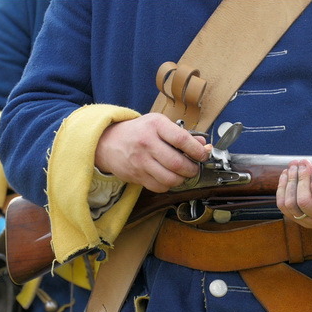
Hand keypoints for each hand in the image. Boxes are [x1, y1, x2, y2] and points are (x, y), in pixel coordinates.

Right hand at [94, 113, 210, 192]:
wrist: (108, 142)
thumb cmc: (138, 132)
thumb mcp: (159, 124)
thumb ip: (182, 134)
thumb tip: (203, 145)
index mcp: (155, 125)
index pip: (182, 140)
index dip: (197, 151)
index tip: (203, 155)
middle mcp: (147, 143)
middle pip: (177, 163)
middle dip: (192, 169)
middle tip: (194, 167)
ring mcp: (140, 161)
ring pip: (170, 178)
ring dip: (182, 179)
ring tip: (183, 174)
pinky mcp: (136, 175)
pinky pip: (159, 186)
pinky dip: (169, 185)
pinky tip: (169, 177)